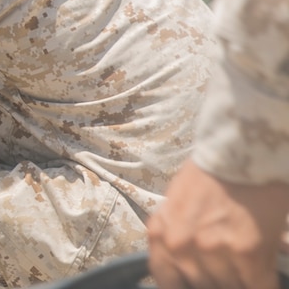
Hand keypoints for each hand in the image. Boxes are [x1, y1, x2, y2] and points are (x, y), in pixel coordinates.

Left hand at [148, 159, 288, 288]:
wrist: (241, 151)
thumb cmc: (209, 174)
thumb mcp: (175, 204)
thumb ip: (173, 234)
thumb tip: (183, 262)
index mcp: (161, 235)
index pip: (167, 280)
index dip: (185, 287)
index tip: (198, 285)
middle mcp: (181, 247)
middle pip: (201, 286)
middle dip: (217, 281)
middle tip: (229, 269)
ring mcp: (213, 252)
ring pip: (229, 288)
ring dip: (239, 282)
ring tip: (246, 268)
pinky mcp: (247, 254)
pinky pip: (257, 287)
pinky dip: (263, 284)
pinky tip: (264, 275)